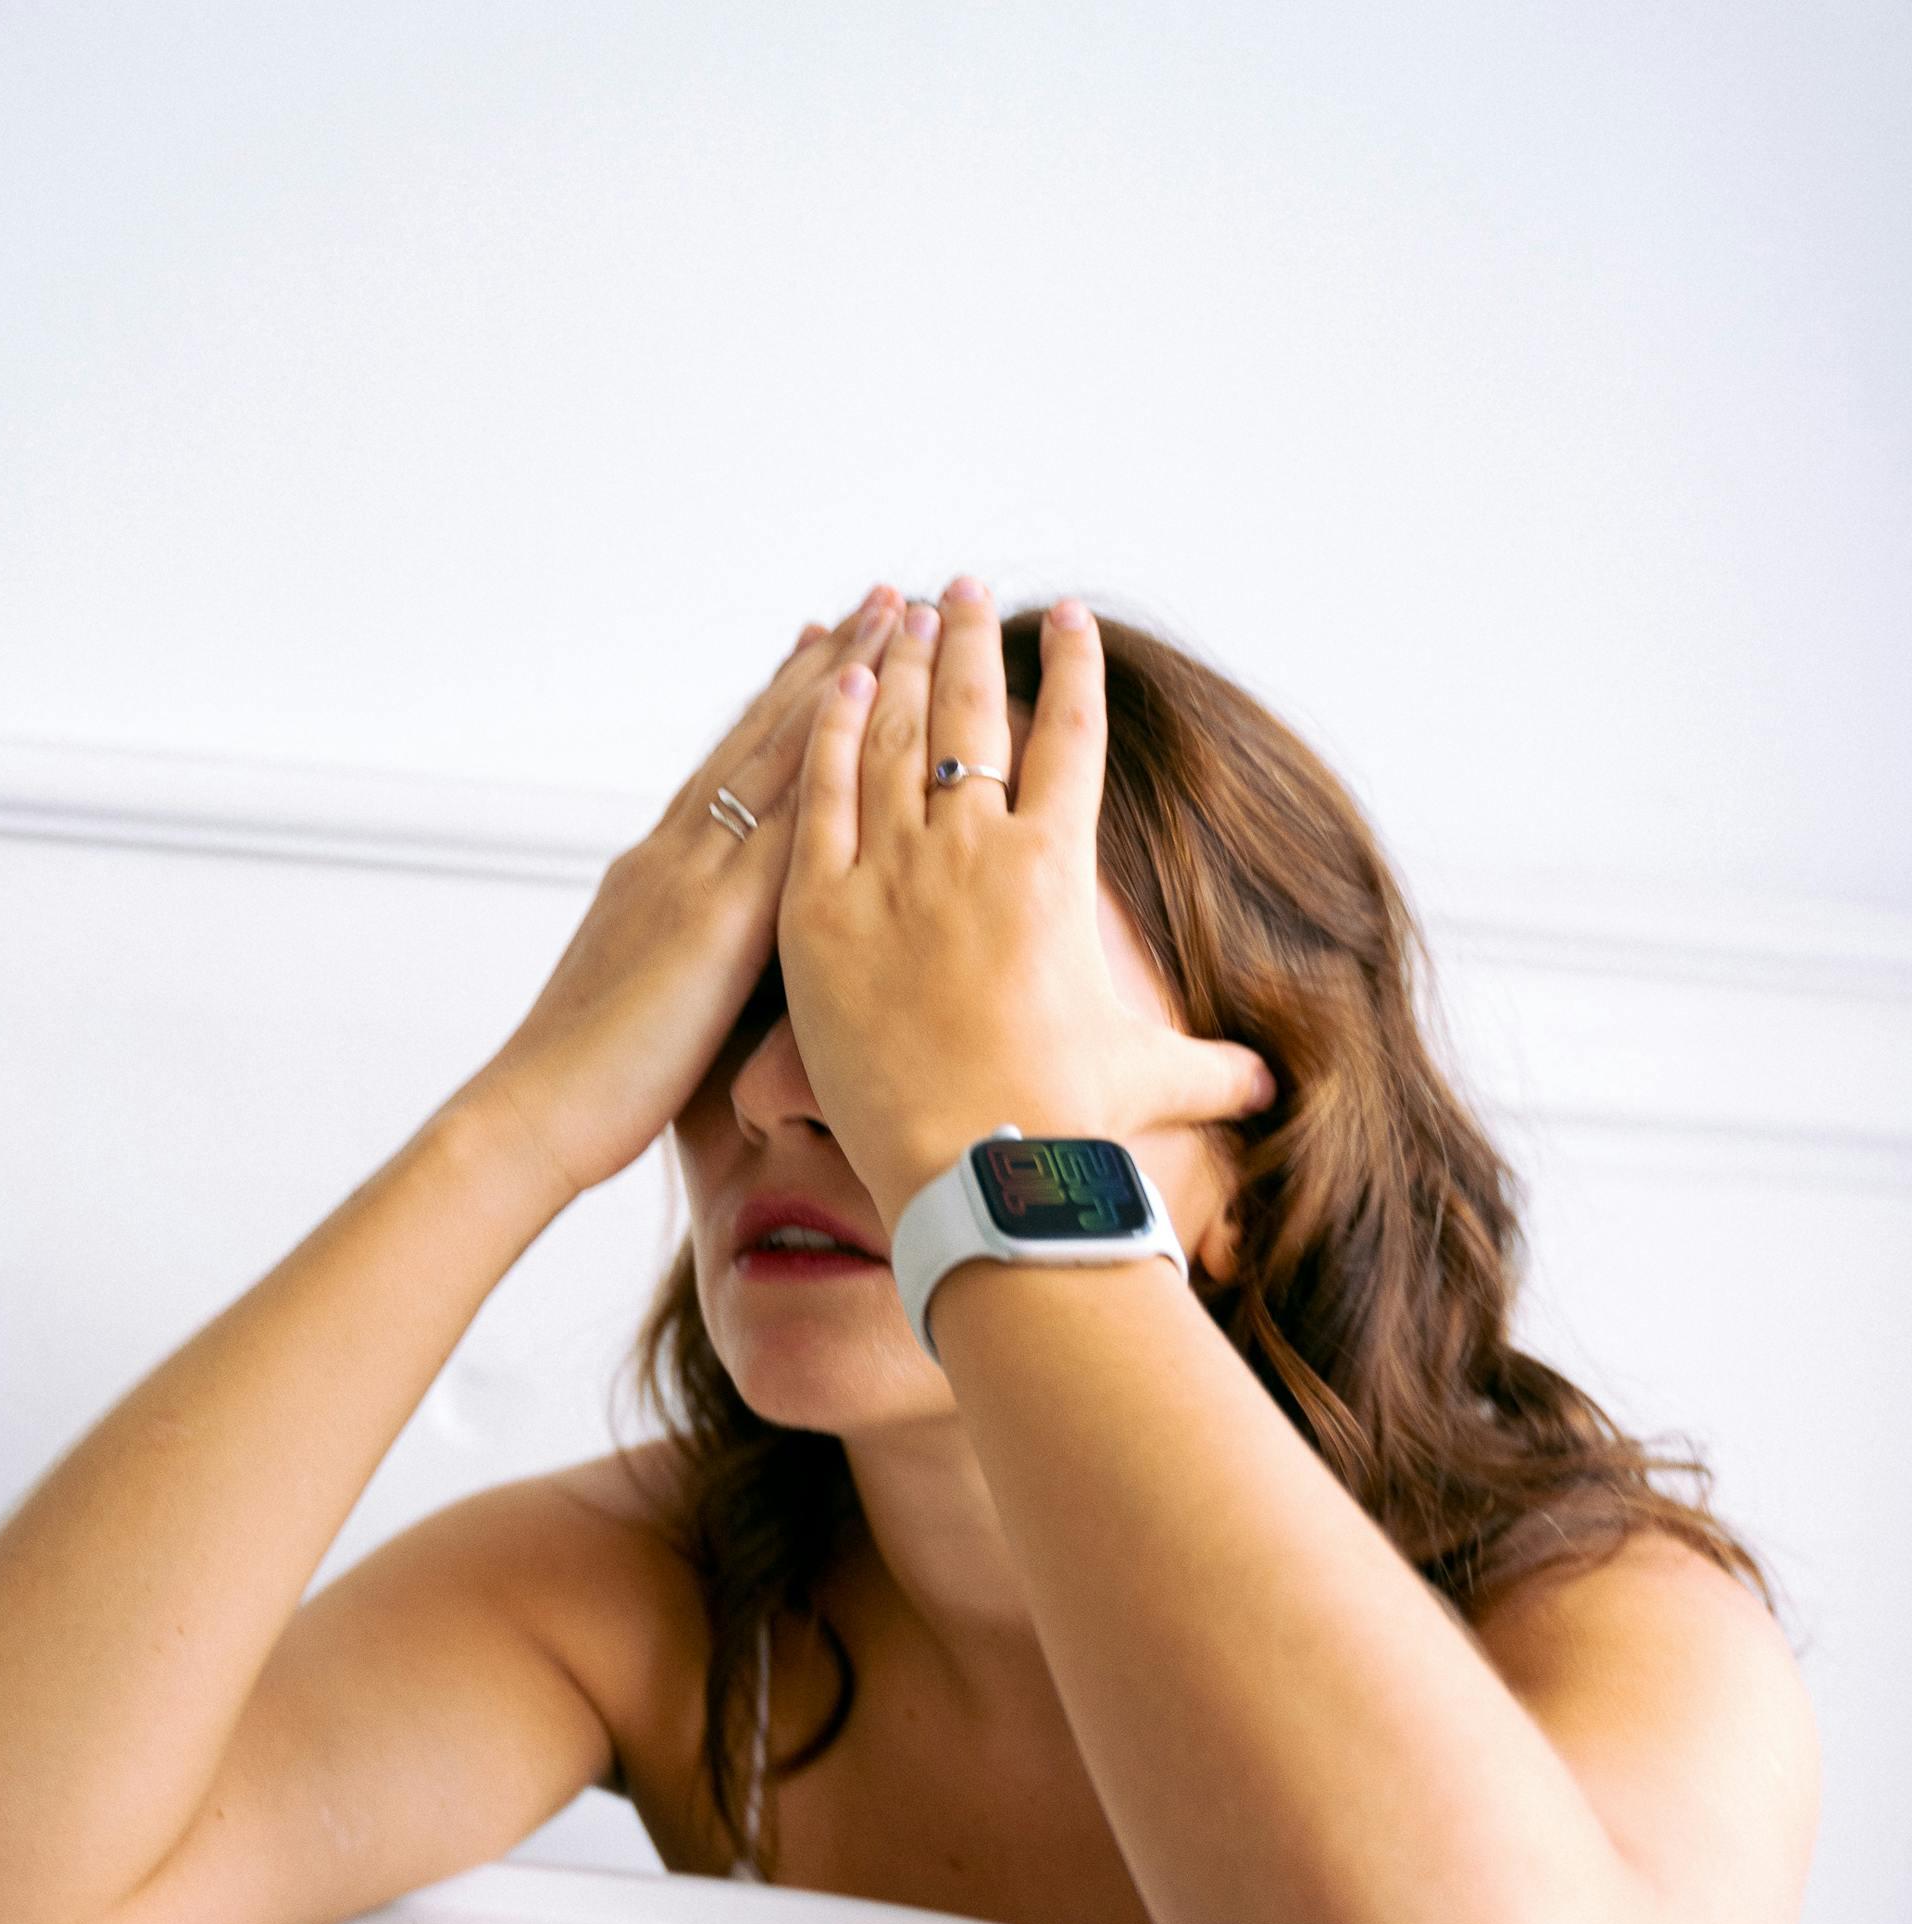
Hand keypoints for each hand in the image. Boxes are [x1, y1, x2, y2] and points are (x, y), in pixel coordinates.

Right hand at [483, 588, 902, 1195]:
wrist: (536, 1113)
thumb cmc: (590, 1092)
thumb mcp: (651, 1009)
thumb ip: (692, 970)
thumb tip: (722, 974)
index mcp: (658, 879)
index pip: (731, 774)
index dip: (784, 709)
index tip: (829, 651)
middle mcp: (675, 855)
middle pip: (764, 738)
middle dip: (828, 667)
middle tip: (884, 600)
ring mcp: (694, 876)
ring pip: (781, 752)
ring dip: (845, 679)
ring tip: (897, 614)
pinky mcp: (716, 916)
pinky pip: (787, 813)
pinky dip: (828, 753)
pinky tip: (873, 706)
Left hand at [777, 582, 1271, 1223]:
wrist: (979, 1170)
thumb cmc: (1068, 1126)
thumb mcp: (1149, 1080)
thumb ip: (1207, 1068)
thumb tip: (1269, 1086)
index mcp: (1055, 871)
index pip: (1072, 740)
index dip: (1073, 672)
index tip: (1069, 622)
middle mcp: (976, 849)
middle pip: (973, 711)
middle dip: (970, 638)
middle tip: (966, 587)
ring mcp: (893, 874)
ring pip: (892, 736)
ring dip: (897, 665)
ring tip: (898, 614)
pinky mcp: (820, 913)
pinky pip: (820, 797)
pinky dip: (829, 731)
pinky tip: (836, 682)